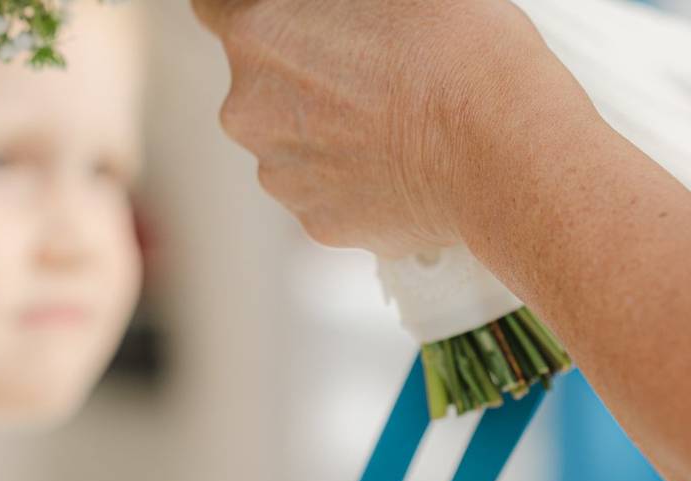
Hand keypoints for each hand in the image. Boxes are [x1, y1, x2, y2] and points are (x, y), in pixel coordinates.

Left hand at [191, 0, 596, 256]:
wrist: (501, 149)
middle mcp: (248, 112)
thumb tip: (318, 9)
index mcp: (256, 38)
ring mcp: (280, 175)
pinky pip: (322, 190)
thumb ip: (327, 0)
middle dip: (296, 74)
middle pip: (256, 84)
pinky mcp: (316, 223)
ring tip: (389, 120)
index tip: (287, 21)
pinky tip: (397, 163)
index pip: (214, 8)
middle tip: (365, 68)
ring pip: (288, 141)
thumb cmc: (457, 49)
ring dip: (321, 129)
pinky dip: (349, 177)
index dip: (251, 10)